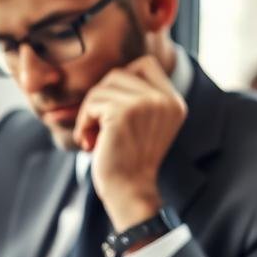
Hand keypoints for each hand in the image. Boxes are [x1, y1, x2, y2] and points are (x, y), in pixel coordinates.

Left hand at [73, 54, 186, 231]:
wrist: (129, 192)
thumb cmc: (127, 162)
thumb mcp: (142, 125)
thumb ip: (136, 98)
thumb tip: (108, 74)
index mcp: (173, 102)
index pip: (145, 64)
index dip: (122, 81)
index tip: (112, 111)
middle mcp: (164, 99)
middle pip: (119, 73)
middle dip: (100, 98)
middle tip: (98, 126)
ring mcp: (146, 103)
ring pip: (102, 87)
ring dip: (89, 112)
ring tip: (92, 136)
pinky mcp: (124, 112)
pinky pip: (92, 103)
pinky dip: (83, 123)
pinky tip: (88, 142)